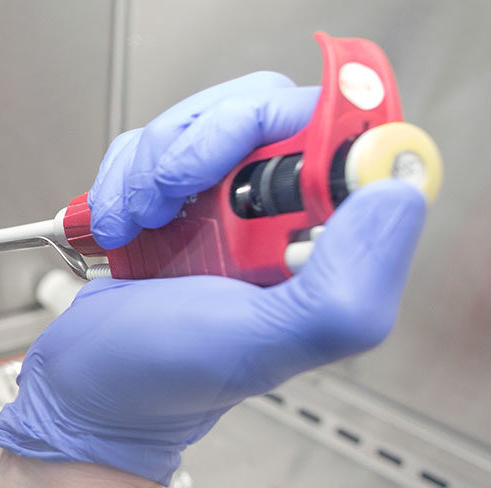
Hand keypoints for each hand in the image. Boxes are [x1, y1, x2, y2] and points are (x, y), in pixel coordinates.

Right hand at [0, 73, 429, 483]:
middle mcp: (288, 210)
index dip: (304, 125)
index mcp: (330, 239)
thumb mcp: (268, 342)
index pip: (350, 133)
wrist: (89, 385)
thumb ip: (346, 282)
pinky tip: (124, 225)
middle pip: (267, 104)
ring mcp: (229, 193)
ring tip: (140, 221)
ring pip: (203, 114)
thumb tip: (400, 193)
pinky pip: (152, 138)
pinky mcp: (177, 187)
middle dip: (203, 140)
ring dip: (151, 165)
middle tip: (174, 190)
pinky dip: (124, 176)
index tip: (250, 162)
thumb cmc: (173, 375)